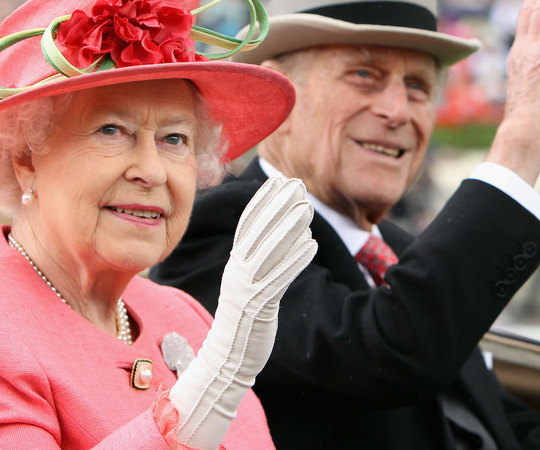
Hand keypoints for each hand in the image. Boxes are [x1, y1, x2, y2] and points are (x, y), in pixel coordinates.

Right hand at [169, 176, 316, 448]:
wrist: (228, 357)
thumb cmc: (244, 319)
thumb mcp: (248, 284)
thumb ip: (259, 261)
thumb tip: (279, 234)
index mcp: (235, 264)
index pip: (246, 225)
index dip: (262, 201)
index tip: (278, 181)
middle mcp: (237, 272)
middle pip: (258, 231)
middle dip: (278, 205)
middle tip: (297, 185)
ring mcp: (246, 288)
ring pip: (268, 251)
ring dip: (289, 227)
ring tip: (307, 208)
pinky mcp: (259, 306)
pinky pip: (278, 278)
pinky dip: (294, 260)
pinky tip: (312, 245)